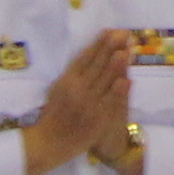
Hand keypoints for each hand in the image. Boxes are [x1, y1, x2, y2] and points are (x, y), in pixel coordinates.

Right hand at [19, 29, 136, 174]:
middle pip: (97, 66)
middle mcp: (77, 90)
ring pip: (105, 82)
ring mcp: (87, 105)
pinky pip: (109, 104)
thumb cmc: (52, 115)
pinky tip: (126, 80)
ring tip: (126, 50)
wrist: (47, 143)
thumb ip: (72, 75)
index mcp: (66, 81)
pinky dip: (118, 92)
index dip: (98, 44)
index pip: (84, 58)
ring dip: (117, 65)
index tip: (109, 31)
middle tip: (123, 33)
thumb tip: (88, 56)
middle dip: (110, 48)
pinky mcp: (96, 120)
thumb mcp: (58, 90)